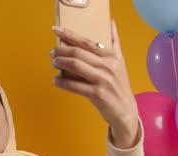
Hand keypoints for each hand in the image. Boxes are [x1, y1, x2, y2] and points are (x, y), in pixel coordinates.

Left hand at [51, 21, 139, 147]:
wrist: (126, 111)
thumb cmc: (119, 86)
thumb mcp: (120, 63)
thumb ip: (114, 43)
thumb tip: (111, 23)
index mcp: (111, 57)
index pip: (86, 42)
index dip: (69, 35)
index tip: (56, 30)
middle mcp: (108, 66)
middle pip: (78, 52)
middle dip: (61, 50)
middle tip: (52, 52)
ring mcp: (102, 80)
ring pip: (75, 66)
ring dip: (60, 63)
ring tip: (53, 63)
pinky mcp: (97, 94)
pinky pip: (74, 85)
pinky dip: (62, 82)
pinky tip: (56, 80)